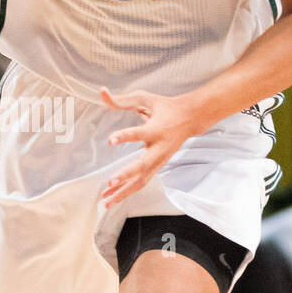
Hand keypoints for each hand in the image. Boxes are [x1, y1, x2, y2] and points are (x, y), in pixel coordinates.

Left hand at [100, 86, 197, 207]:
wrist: (189, 119)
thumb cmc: (164, 108)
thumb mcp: (144, 98)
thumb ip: (121, 99)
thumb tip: (101, 92)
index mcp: (156, 129)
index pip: (139, 134)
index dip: (125, 137)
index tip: (110, 140)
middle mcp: (158, 148)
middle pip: (143, 166)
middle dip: (126, 175)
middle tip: (110, 182)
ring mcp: (159, 161)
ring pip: (141, 181)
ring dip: (123, 192)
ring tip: (106, 200)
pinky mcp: (156, 168)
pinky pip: (140, 183)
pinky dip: (126, 192)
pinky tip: (112, 198)